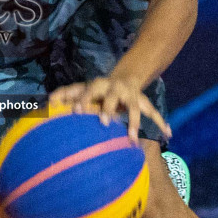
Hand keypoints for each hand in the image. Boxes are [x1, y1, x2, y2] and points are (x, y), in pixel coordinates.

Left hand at [48, 76, 170, 143]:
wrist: (127, 78)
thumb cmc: (98, 90)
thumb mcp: (83, 89)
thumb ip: (66, 94)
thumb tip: (49, 101)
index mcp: (100, 85)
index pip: (89, 90)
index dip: (84, 99)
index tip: (76, 111)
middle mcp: (117, 89)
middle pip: (113, 97)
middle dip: (109, 108)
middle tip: (104, 123)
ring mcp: (133, 96)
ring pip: (136, 108)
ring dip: (134, 123)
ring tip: (133, 139)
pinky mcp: (146, 104)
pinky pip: (155, 114)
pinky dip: (161, 124)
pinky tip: (168, 134)